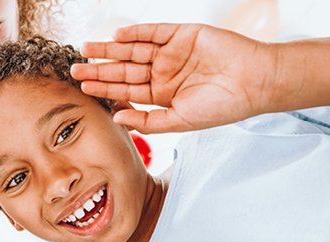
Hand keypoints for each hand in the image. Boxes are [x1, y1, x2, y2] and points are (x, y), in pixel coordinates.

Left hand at [72, 23, 278, 132]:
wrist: (255, 82)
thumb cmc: (222, 106)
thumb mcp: (180, 120)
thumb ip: (148, 121)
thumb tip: (117, 118)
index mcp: (163, 94)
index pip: (126, 90)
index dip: (105, 88)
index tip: (84, 87)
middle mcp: (164, 72)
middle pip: (124, 69)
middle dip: (100, 69)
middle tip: (74, 68)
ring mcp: (172, 52)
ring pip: (133, 50)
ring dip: (110, 49)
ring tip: (87, 48)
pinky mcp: (183, 34)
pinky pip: (154, 32)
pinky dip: (136, 33)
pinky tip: (117, 36)